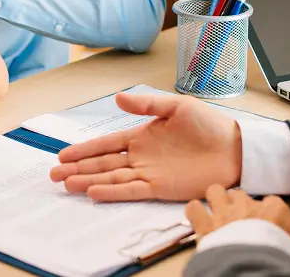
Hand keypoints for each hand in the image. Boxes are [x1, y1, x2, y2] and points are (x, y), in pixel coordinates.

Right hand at [49, 92, 241, 201]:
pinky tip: (94, 192)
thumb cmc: (209, 124)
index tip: (64, 154)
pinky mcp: (162, 188)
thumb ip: (146, 104)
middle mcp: (141, 156)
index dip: (84, 150)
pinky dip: (113, 192)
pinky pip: (132, 190)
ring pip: (112, 178)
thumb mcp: (176, 106)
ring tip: (67, 184)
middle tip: (54, 174)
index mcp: (141, 136)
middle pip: (102, 164)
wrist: (235, 148)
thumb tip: (118, 98)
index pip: (106, 144)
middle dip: (78, 168)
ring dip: (89, 181)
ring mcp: (149, 173)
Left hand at [187, 185, 289, 267]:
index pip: (273, 204)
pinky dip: (195, 212)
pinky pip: (194, 208)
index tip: (271, 227)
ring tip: (219, 211)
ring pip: (215, 191)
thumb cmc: (280, 258)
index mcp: (273, 209)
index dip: (271, 215)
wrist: (253, 268)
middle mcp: (246, 205)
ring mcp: (223, 212)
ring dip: (215, 200)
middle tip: (242, 219)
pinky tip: (198, 218)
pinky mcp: (205, 224)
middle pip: (242, 195)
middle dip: (240, 205)